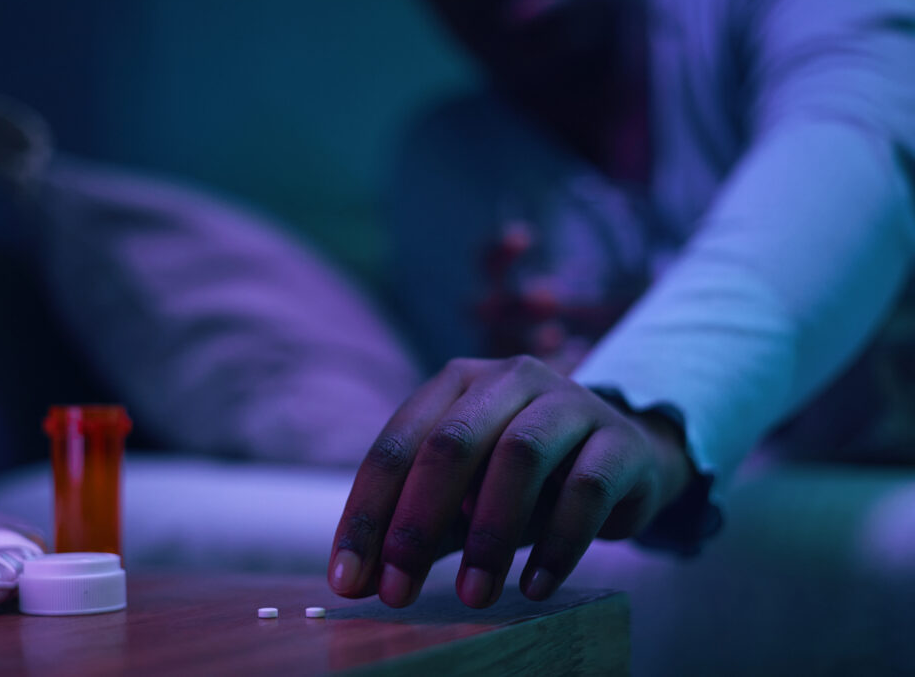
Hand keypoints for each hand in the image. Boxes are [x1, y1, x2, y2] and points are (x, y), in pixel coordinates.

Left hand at [327, 355, 691, 607]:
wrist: (626, 457)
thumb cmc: (527, 479)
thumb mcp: (467, 493)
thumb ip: (420, 526)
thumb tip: (361, 582)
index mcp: (457, 383)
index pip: (397, 444)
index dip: (367, 513)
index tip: (349, 580)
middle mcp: (509, 379)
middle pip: (451, 444)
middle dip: (416, 524)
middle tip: (399, 592)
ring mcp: (569, 401)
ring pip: (518, 456)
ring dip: (488, 534)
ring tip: (473, 596)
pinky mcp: (619, 439)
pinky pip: (585, 488)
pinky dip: (557, 542)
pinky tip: (536, 586)